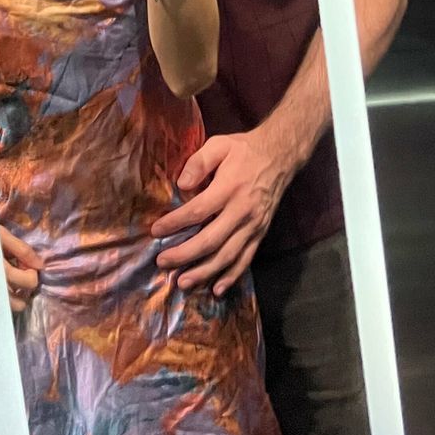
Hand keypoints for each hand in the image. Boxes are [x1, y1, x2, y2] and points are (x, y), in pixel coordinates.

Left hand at [151, 130, 291, 294]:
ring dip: (205, 271)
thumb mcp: (219, 145)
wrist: (279, 157)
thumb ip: (199, 162)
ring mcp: (253, 225)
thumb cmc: (243, 150)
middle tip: (162, 262)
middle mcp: (242, 210)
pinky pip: (246, 259)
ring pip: (227, 255)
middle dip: (185, 254)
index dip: (175, 223)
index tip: (155, 231)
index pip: (198, 211)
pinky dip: (232, 277)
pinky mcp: (260, 234)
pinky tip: (216, 289)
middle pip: (211, 239)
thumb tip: (180, 185)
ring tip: (183, 282)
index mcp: (229, 187)